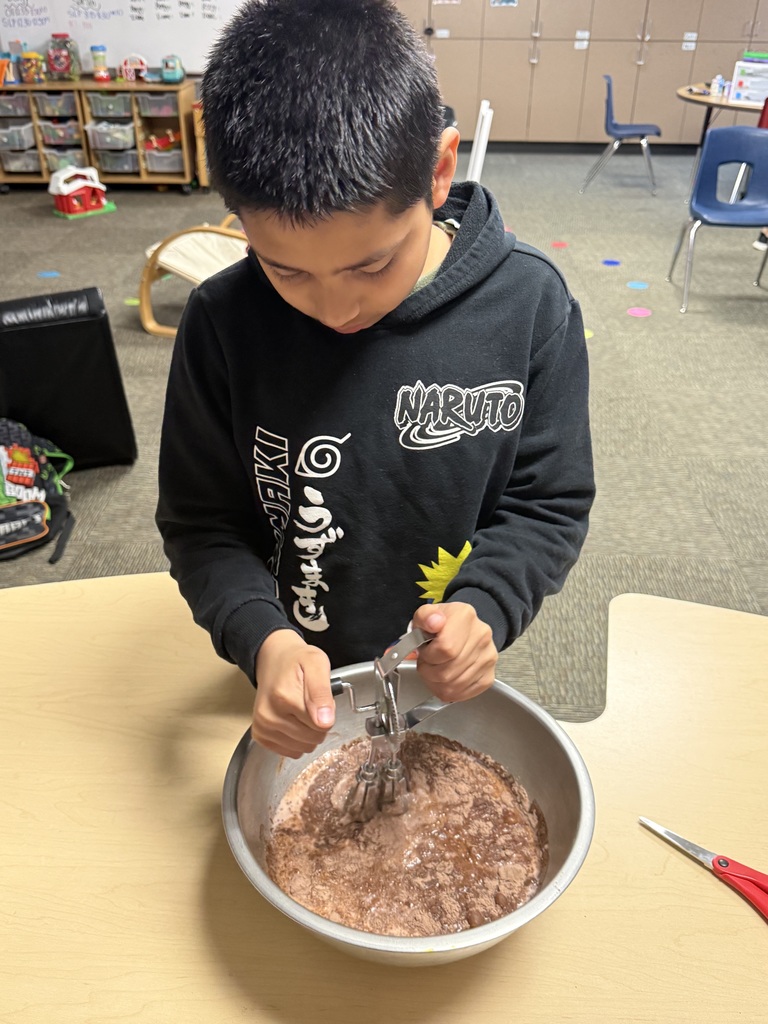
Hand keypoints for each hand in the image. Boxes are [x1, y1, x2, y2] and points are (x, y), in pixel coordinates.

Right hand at [252, 629, 334, 757]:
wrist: (273, 660)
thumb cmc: (297, 661)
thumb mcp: (317, 664)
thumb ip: (322, 692)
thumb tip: (325, 722)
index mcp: (284, 697)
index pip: (322, 726)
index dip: (327, 712)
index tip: (320, 697)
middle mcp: (269, 715)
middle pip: (312, 739)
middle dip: (319, 723)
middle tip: (311, 702)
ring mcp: (262, 727)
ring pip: (303, 748)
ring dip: (308, 733)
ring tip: (301, 710)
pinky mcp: (260, 735)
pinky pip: (290, 752)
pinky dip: (297, 740)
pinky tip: (293, 721)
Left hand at [411, 602, 496, 701]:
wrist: (461, 630)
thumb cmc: (440, 625)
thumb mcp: (425, 614)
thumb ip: (425, 616)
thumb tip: (434, 622)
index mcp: (465, 616)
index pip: (445, 648)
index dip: (428, 656)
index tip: (425, 651)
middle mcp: (481, 636)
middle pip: (447, 672)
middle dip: (428, 671)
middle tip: (427, 662)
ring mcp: (488, 657)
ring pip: (453, 687)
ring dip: (436, 683)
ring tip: (434, 669)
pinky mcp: (489, 676)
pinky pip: (463, 694)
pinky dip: (448, 692)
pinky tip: (444, 680)